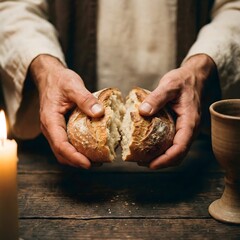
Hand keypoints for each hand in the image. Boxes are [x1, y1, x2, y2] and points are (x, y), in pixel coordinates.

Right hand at [30, 54, 103, 168]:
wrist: (50, 76)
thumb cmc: (60, 80)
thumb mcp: (73, 86)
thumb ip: (85, 99)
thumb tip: (100, 113)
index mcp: (50, 120)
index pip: (60, 145)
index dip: (74, 157)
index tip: (88, 164)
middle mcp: (50, 128)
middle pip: (61, 153)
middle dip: (77, 162)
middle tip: (96, 164)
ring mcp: (54, 129)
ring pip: (62, 151)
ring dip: (77, 158)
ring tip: (95, 160)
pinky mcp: (59, 128)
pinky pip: (66, 144)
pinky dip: (76, 150)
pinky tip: (90, 148)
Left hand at [139, 54, 216, 168]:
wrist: (194, 76)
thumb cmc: (183, 80)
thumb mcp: (169, 85)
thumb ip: (157, 98)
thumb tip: (142, 112)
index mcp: (190, 121)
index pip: (181, 147)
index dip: (166, 159)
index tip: (151, 165)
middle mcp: (190, 128)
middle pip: (178, 154)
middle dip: (161, 162)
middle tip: (142, 163)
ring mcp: (186, 129)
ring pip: (176, 151)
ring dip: (161, 157)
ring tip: (143, 159)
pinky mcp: (180, 126)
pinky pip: (173, 142)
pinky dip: (162, 148)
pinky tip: (148, 146)